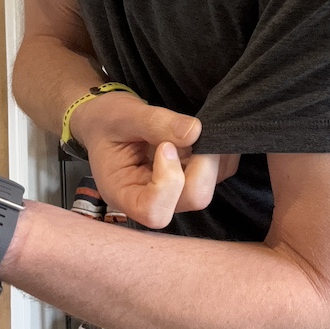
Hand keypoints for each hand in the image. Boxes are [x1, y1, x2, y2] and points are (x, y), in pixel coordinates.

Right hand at [71, 93, 239, 227]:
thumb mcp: (123, 116)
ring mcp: (178, 192)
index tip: (164, 146)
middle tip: (191, 132)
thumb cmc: (107, 121)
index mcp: (125, 195)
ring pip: (212, 184)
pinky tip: (198, 133)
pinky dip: (217, 150)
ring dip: (210, 154)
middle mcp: (154, 201)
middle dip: (201, 162)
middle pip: (193, 198)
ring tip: (187, 129)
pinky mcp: (194, 179)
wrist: (107, 120)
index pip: (154, 211)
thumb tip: (195, 132)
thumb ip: (155, 123)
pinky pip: (221, 171)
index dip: (169, 181)